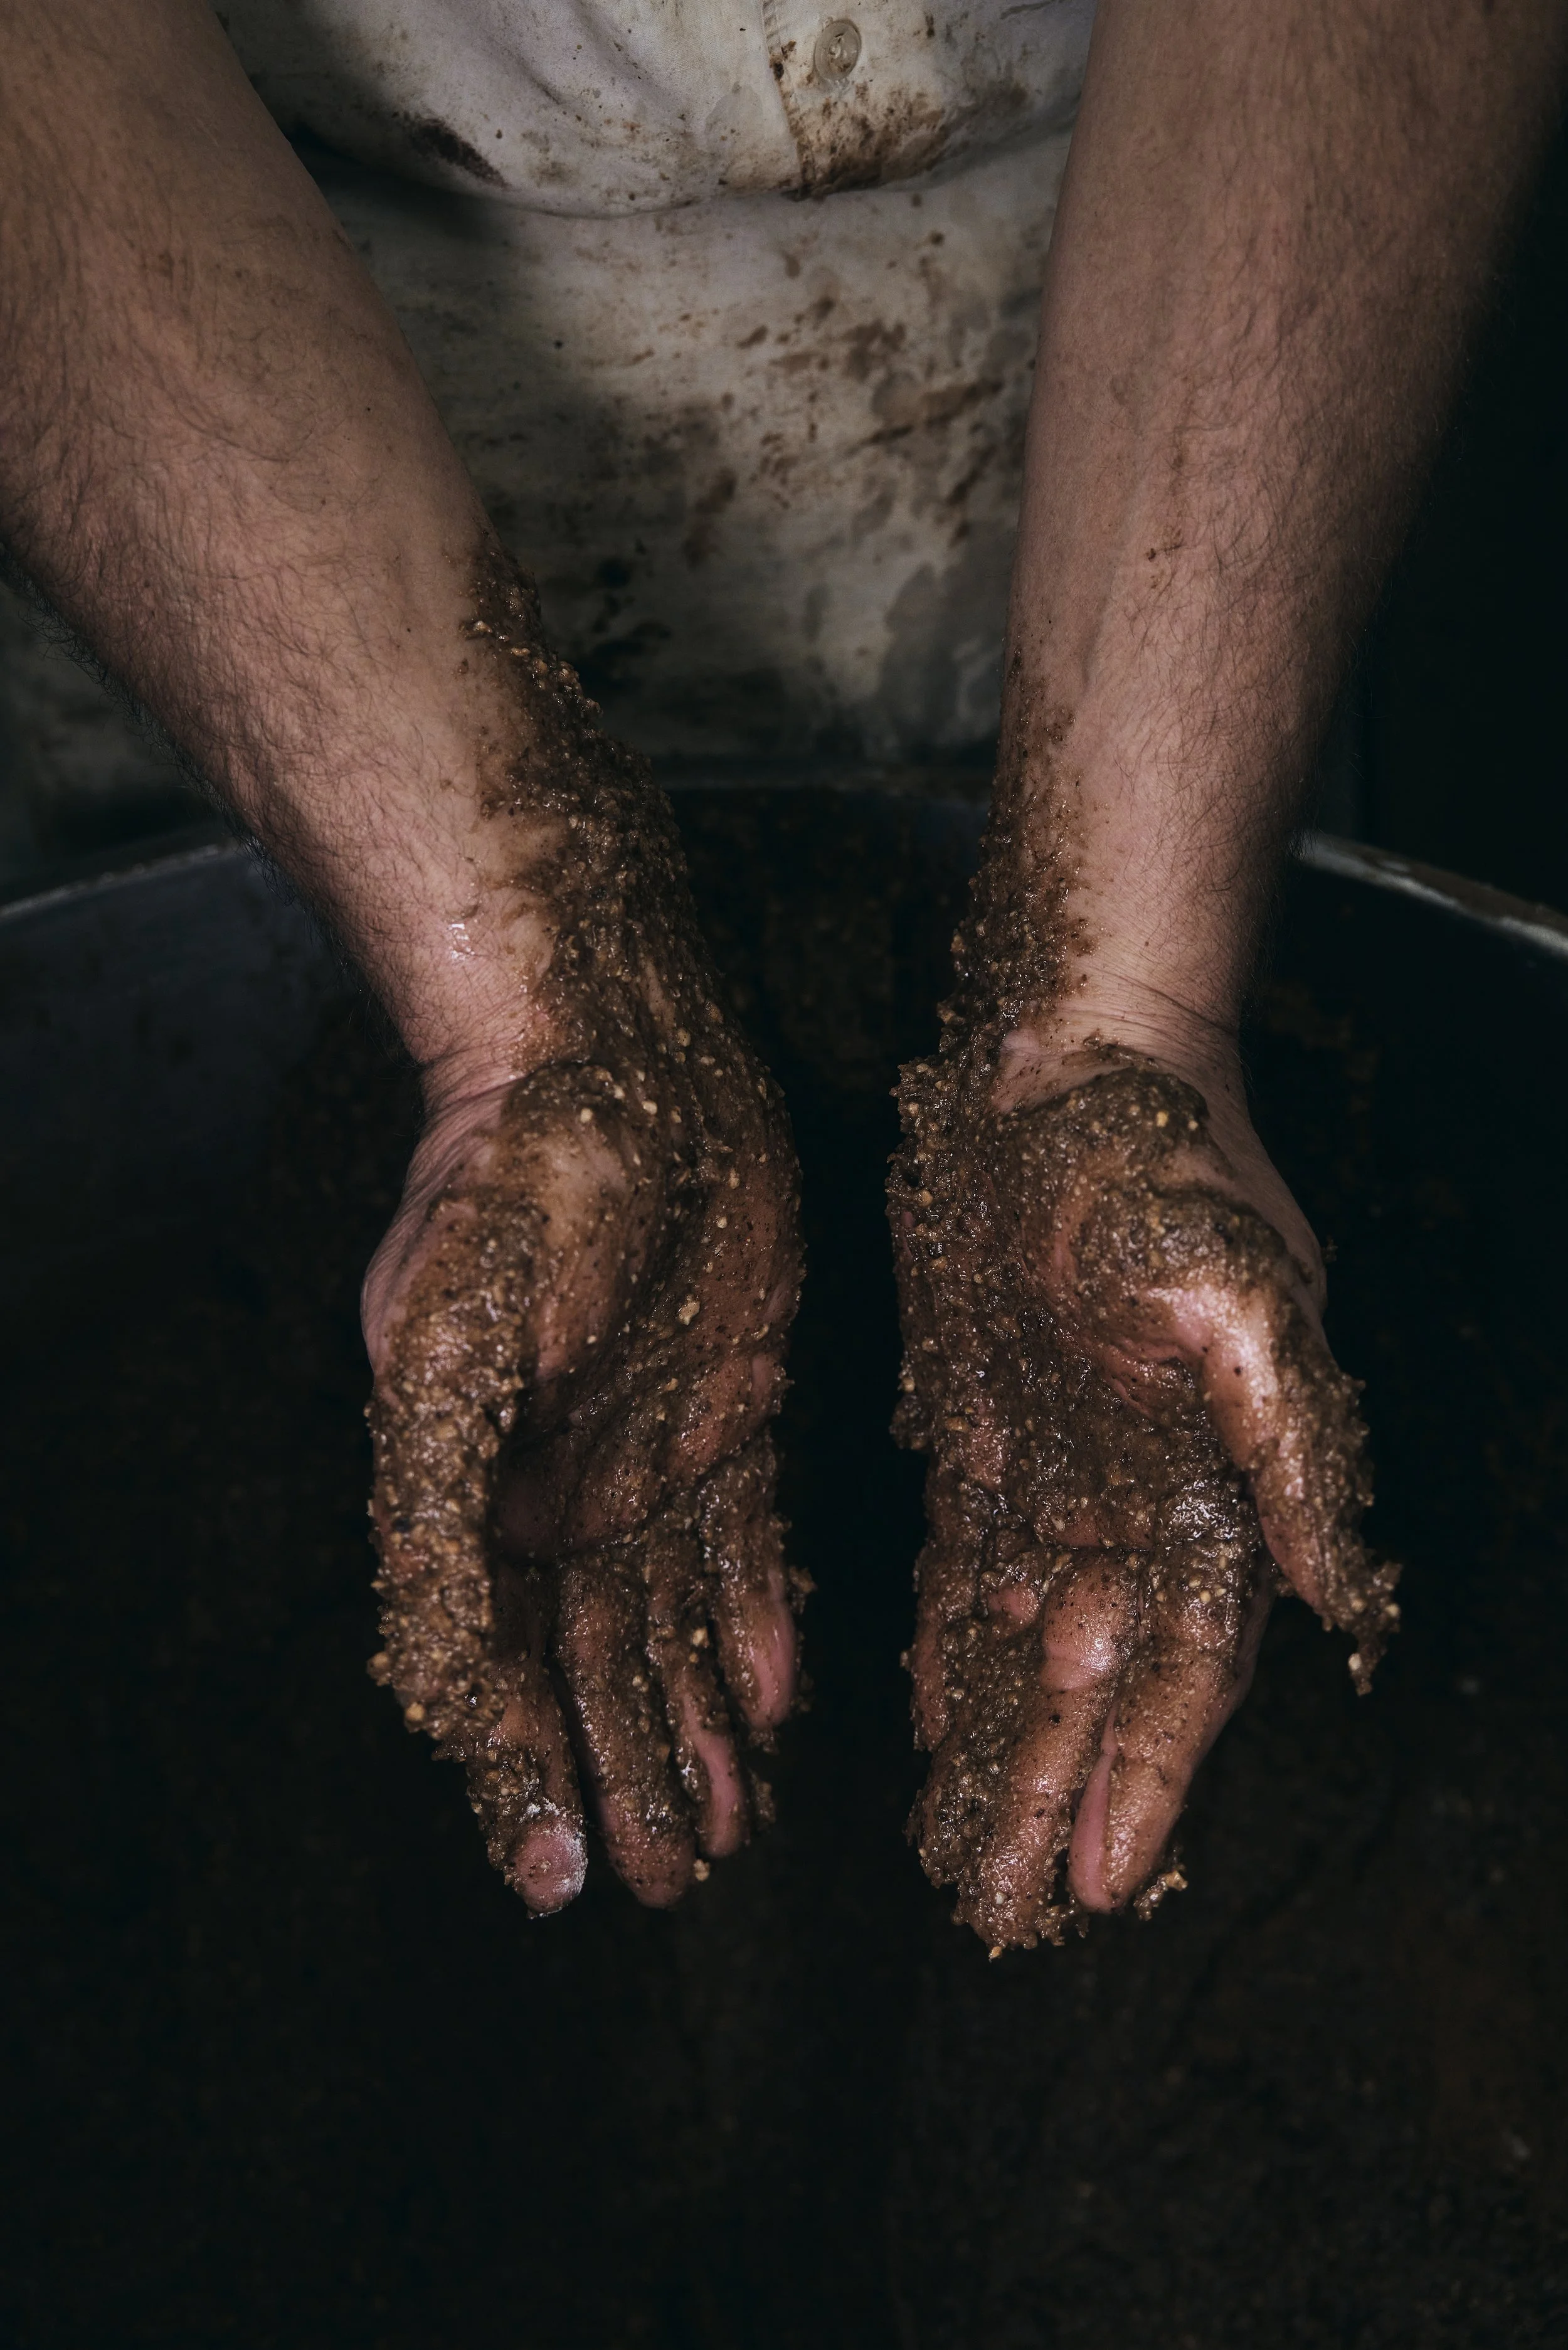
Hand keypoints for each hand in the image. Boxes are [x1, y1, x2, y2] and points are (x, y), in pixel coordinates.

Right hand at [361, 933, 803, 1917]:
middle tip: (667, 1879)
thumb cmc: (515, 1184)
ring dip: (692, 1727)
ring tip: (725, 1829)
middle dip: (624, 1773)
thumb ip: (432, 1499)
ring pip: (671, 1627)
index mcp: (480, 1490)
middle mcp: (560, 1489)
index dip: (524, 1772)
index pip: (493, 1664)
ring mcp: (648, 1452)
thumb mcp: (444, 1336)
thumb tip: (430, 1659)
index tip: (558, 1876)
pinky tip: (781, 1700)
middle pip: (589, 1666)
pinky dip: (757, 1628)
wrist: (612, 1053)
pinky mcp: (730, 1406)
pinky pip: (746, 1547)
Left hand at [891, 1038, 1398, 1950]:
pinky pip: (971, 1577)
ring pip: (1028, 1651)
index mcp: (1212, 1488)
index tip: (1093, 1885)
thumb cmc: (1161, 1165)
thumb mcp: (1239, 1295)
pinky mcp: (991, 1437)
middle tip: (1002, 1919)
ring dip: (1000, 1752)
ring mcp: (1063, 1474)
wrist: (1067, 1058)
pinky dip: (954, 1655)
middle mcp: (1141, 1500)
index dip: (1143, 1782)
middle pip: (1097, 1688)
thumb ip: (1288, 1450)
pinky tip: (932, 1726)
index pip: (1182, 1673)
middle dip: (1054, 1799)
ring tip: (961, 1861)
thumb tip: (1348, 1598)